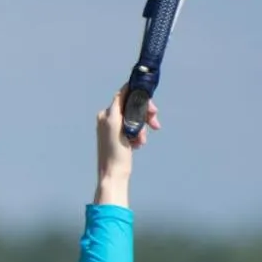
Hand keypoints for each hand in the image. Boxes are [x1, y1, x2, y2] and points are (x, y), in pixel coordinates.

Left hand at [95, 84, 159, 205]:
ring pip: (137, 119)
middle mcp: (109, 118)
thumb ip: (120, 105)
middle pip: (133, 108)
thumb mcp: (116, 125)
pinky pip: (135, 129)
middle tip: (155, 123)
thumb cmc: (114, 151)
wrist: (114, 173)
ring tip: (141, 141)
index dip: (137, 94)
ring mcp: (115, 128)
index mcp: (107, 114)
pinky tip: (137, 145)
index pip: (124, 96)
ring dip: (142, 129)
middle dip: (145, 115)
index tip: (149, 97)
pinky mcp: (121, 137)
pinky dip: (139, 135)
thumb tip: (125, 88)